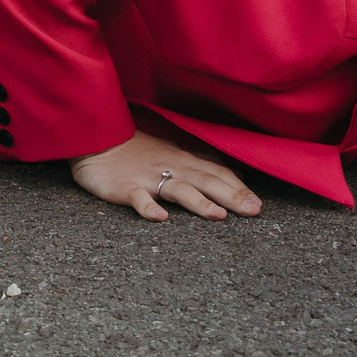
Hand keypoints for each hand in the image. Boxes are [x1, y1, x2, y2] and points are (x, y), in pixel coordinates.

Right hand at [70, 132, 262, 221]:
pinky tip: (160, 218)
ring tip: (219, 216)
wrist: (97, 138)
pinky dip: (149, 208)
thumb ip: (200, 160)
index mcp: (183, 161)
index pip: (217, 173)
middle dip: (232, 196)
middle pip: (207, 181)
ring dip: (200, 202)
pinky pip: (138, 198)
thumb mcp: (172, 151)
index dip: (239, 187)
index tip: (259, 204)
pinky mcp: (126, 187)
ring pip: (178, 189)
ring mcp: (149, 178)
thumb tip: (231, 168)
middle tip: (254, 211)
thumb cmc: (134, 149)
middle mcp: (171, 168)